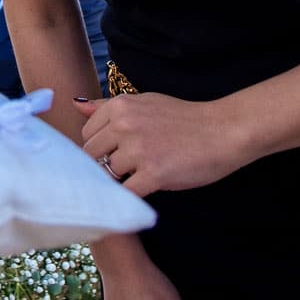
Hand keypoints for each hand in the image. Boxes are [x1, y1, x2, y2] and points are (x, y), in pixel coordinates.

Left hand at [77, 93, 249, 195]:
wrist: (223, 131)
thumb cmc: (184, 119)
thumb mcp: (144, 103)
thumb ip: (108, 108)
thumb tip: (76, 106)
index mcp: (120, 106)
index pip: (87, 136)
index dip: (99, 149)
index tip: (115, 153)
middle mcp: (124, 125)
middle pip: (91, 157)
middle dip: (103, 167)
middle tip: (125, 170)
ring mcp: (138, 150)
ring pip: (107, 175)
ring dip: (120, 181)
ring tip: (140, 176)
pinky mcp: (154, 173)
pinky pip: (126, 193)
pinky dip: (130, 197)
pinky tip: (143, 191)